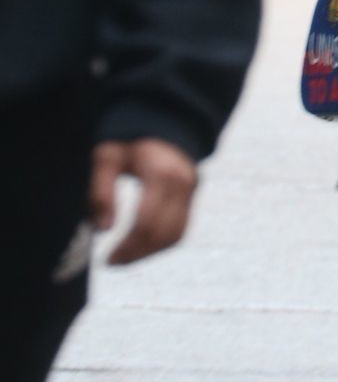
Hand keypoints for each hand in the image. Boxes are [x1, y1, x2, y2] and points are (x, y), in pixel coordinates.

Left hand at [91, 139, 197, 265]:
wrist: (163, 120)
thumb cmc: (129, 139)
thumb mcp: (107, 157)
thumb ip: (101, 191)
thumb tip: (103, 229)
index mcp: (161, 173)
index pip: (147, 222)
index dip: (127, 247)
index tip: (106, 259)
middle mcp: (182, 183)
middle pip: (163, 233)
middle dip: (137, 254)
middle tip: (112, 261)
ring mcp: (191, 190)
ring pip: (175, 235)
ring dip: (150, 252)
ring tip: (125, 257)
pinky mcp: (192, 195)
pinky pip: (181, 228)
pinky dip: (161, 242)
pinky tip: (141, 245)